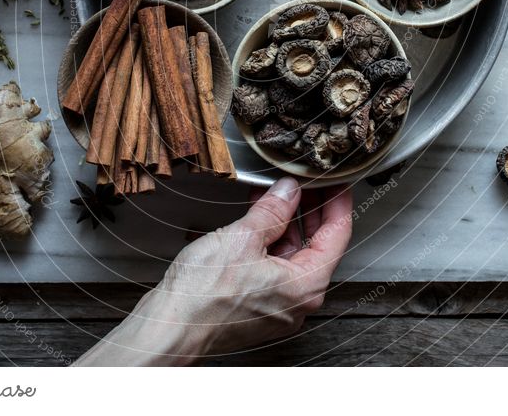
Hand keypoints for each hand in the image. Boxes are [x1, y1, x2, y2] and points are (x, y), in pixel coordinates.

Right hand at [75, 178, 352, 365]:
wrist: (169, 327)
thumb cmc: (203, 294)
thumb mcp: (243, 237)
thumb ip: (274, 210)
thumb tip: (290, 190)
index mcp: (306, 285)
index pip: (337, 234)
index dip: (338, 202)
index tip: (336, 181)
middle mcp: (298, 300)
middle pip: (318, 244)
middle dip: (311, 209)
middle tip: (306, 181)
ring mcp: (279, 304)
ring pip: (294, 254)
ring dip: (287, 221)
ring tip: (276, 193)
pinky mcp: (258, 304)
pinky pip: (275, 265)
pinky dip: (271, 239)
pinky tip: (258, 217)